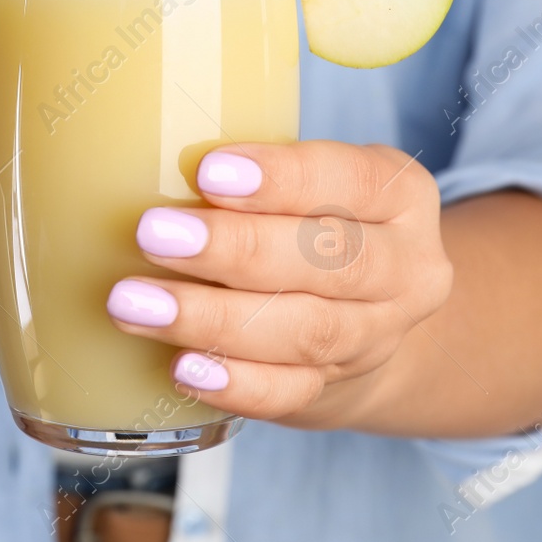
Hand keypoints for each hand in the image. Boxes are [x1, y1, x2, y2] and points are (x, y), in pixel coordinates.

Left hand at [106, 141, 452, 428]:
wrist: (357, 315)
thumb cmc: (310, 219)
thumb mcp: (311, 176)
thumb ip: (252, 169)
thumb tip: (142, 148)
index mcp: (402, 194)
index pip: (353, 180)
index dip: (282, 178)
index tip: (206, 172)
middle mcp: (405, 269)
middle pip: (331, 261)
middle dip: (235, 248)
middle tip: (153, 235)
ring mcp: (376, 337)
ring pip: (306, 332)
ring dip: (213, 317)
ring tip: (136, 303)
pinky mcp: (337, 388)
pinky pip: (289, 393)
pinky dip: (235, 383)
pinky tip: (183, 367)